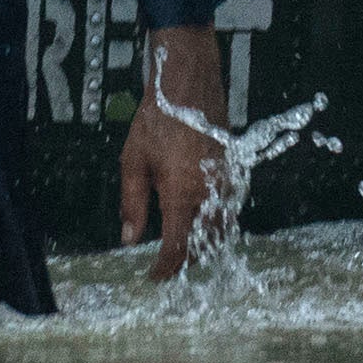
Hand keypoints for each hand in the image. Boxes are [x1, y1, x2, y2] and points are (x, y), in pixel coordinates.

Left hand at [119, 28, 225, 277]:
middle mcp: (209, 195)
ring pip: (220, 230)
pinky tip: (199, 219)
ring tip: (181, 245)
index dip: (165, 268)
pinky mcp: (233, 173)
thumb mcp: (133, 163)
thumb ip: (132, 204)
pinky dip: (215, 223)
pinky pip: (228, 210)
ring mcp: (225, 184)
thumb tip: (130, 239)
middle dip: (184, 259)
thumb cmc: (158, 120)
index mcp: (182, 196)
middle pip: (202, 244)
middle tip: (164, 263)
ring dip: (202, 243)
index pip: (177, 248)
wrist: (188, 85)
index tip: (154, 277)